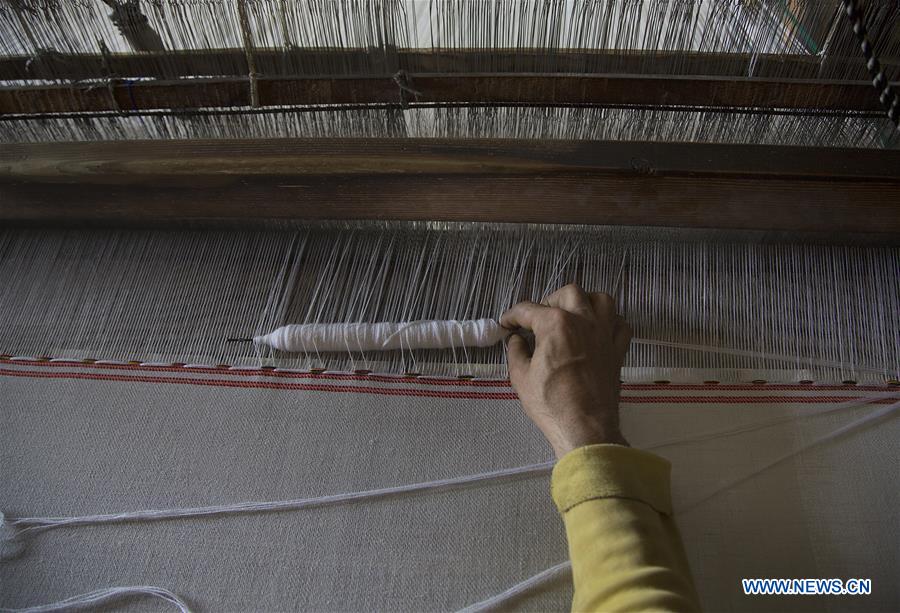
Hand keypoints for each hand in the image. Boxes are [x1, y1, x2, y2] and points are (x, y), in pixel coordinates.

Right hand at [501, 284, 631, 458]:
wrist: (585, 427)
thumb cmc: (551, 403)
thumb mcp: (521, 377)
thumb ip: (515, 351)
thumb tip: (516, 340)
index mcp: (556, 324)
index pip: (528, 310)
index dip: (513, 316)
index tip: (506, 324)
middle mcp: (583, 320)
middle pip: (568, 293)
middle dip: (550, 301)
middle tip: (539, 319)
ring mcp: (605, 333)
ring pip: (601, 300)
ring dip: (585, 302)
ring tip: (572, 315)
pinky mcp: (618, 350)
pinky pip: (620, 324)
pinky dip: (609, 322)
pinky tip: (597, 331)